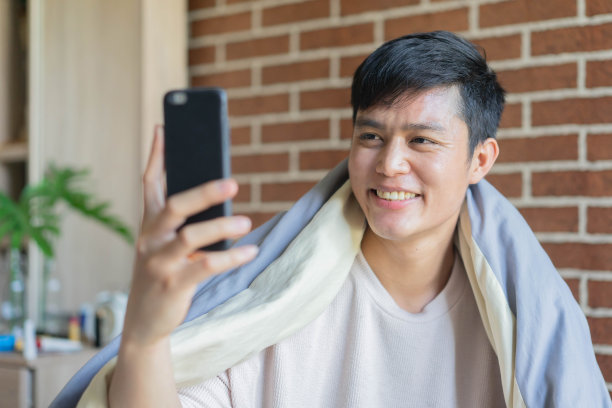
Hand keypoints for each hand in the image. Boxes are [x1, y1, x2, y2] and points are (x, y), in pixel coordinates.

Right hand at [121, 126, 257, 347]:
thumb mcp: (164, 244)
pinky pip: (204, 267)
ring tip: (245, 224)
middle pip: (174, 206)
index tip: (164, 128)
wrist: (144, 320)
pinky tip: (250, 252)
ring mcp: (158, 262)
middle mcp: (149, 239)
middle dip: (203, 192)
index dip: (156, 155)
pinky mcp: (172, 284)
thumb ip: (181, 220)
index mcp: (149, 223)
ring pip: (190, 237)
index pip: (150, 183)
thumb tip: (214, 190)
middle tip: (233, 183)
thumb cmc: (163, 273)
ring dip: (221, 228)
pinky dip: (230, 258)